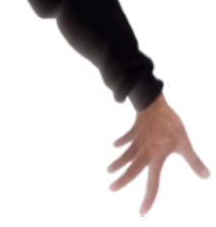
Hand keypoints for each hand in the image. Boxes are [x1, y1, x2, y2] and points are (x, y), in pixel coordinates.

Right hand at [105, 92, 210, 215]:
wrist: (152, 101)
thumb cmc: (170, 123)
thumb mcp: (185, 143)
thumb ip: (194, 160)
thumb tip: (206, 176)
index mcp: (156, 158)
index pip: (153, 183)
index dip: (148, 198)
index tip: (142, 212)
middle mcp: (144, 153)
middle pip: (131, 169)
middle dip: (122, 180)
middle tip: (110, 189)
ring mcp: (136, 140)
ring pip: (125, 154)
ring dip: (117, 163)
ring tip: (108, 170)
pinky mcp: (133, 130)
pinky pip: (125, 137)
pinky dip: (119, 141)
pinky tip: (114, 145)